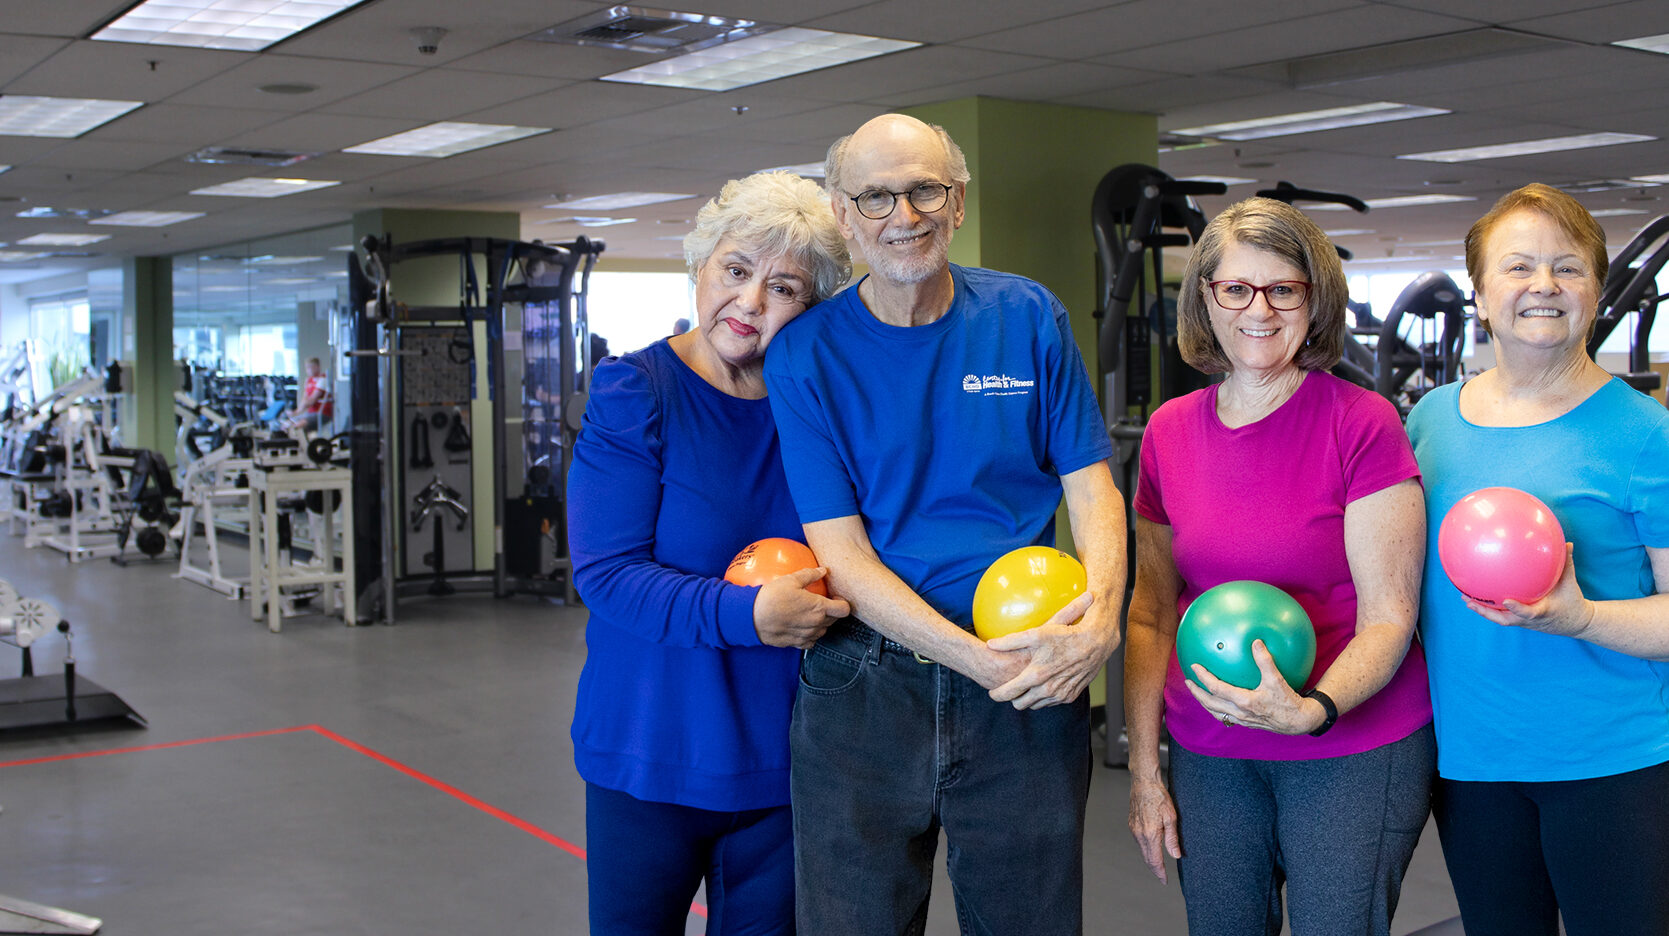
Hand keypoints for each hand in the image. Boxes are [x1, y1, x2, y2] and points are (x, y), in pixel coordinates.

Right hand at [753, 567, 849, 648]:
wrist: (753, 618)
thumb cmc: (772, 597)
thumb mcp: (791, 579)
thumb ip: (810, 574)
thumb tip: (823, 570)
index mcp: (819, 608)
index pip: (844, 610)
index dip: (843, 603)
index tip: (835, 598)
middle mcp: (816, 624)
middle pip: (834, 620)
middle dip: (831, 611)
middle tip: (821, 603)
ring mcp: (807, 635)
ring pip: (823, 630)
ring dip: (821, 623)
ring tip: (810, 614)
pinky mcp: (797, 644)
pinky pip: (811, 641)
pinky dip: (810, 634)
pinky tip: (802, 626)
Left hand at [985, 593, 1115, 708]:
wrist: (1095, 642)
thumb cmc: (1064, 635)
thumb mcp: (1036, 634)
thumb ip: (1011, 641)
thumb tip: (990, 644)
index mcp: (1036, 675)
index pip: (1009, 693)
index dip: (997, 694)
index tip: (992, 692)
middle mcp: (1047, 689)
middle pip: (1020, 704)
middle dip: (1012, 698)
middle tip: (1009, 688)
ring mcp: (1060, 695)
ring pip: (1035, 706)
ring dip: (1028, 699)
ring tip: (1024, 686)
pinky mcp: (1070, 696)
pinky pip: (1050, 703)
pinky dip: (1043, 697)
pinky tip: (1042, 686)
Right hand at [1128, 776, 1181, 882]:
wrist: (1143, 782)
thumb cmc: (1159, 796)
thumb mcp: (1171, 817)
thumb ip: (1172, 839)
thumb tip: (1176, 856)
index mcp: (1150, 834)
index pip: (1155, 860)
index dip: (1160, 872)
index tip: (1164, 881)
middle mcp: (1139, 834)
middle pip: (1146, 858)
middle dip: (1155, 869)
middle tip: (1162, 878)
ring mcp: (1134, 829)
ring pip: (1142, 850)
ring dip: (1150, 859)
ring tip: (1159, 866)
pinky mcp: (1132, 824)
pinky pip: (1139, 842)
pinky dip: (1145, 850)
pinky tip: (1151, 849)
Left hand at [1184, 641, 1322, 734]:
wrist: (1298, 722)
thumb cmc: (1288, 701)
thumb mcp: (1277, 679)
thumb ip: (1265, 660)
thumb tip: (1255, 642)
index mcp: (1243, 701)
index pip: (1216, 688)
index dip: (1203, 677)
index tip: (1194, 666)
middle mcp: (1239, 712)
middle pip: (1210, 703)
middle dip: (1197, 693)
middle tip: (1188, 682)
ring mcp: (1242, 720)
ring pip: (1216, 712)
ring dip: (1204, 702)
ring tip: (1198, 692)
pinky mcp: (1247, 723)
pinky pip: (1225, 716)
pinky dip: (1217, 708)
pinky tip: (1218, 701)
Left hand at [1463, 544, 1594, 639]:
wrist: (1576, 623)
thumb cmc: (1572, 601)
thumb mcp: (1570, 583)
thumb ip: (1567, 563)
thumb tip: (1567, 542)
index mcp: (1543, 611)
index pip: (1528, 612)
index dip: (1517, 608)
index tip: (1505, 600)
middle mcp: (1530, 620)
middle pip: (1504, 619)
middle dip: (1486, 612)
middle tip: (1469, 601)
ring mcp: (1524, 622)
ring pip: (1500, 619)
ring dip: (1483, 610)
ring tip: (1466, 599)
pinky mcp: (1521, 621)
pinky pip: (1503, 615)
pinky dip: (1490, 608)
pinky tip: (1478, 597)